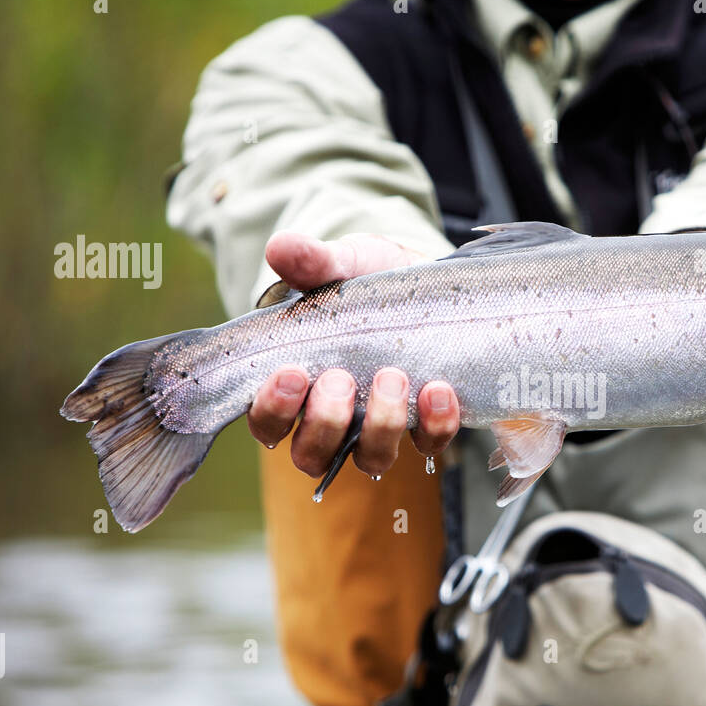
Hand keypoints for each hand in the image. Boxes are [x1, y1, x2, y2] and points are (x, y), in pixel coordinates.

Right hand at [247, 232, 459, 477]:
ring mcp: (380, 429)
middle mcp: (333, 422)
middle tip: (340, 380)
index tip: (290, 374)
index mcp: (296, 389)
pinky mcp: (425, 424)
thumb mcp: (340, 265)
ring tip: (392, 377)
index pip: (267, 421)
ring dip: (380, 426)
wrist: (426, 284)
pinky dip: (434, 423)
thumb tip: (279, 247)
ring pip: (370, 458)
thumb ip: (312, 261)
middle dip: (325, 422)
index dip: (272, 409)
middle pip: (312, 453)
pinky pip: (429, 443)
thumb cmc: (366, 284)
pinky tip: (438, 389)